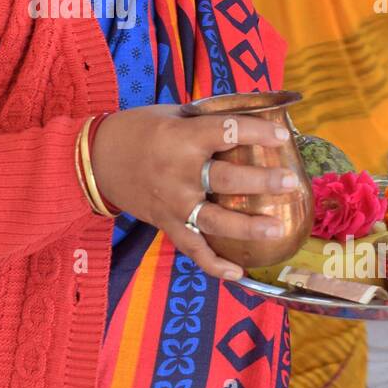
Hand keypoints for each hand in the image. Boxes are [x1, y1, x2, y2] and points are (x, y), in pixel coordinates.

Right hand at [89, 105, 303, 280]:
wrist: (95, 159)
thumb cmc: (136, 129)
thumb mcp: (171, 114)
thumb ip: (206, 121)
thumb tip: (248, 120)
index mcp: (182, 137)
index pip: (228, 131)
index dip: (258, 132)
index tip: (282, 135)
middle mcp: (179, 172)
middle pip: (228, 179)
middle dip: (263, 182)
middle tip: (291, 182)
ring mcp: (172, 203)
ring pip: (215, 220)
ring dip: (248, 226)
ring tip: (277, 228)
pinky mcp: (165, 223)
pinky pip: (192, 248)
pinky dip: (213, 264)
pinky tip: (238, 273)